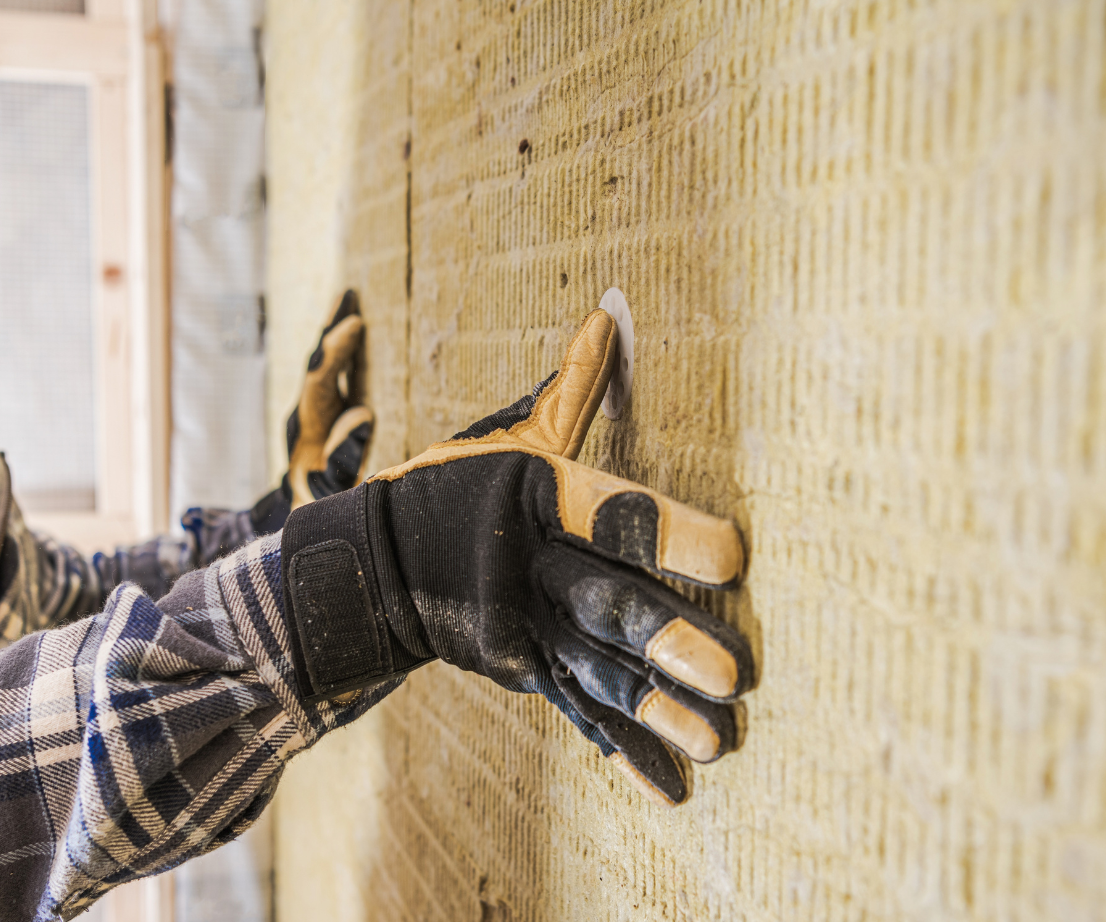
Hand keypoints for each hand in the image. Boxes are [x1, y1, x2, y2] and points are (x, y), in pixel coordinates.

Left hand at [249, 290, 374, 532]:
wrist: (300, 517)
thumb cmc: (319, 508)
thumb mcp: (332, 490)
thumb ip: (344, 457)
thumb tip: (362, 412)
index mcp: (306, 428)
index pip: (319, 380)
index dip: (336, 352)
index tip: (355, 325)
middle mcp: (306, 413)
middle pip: (318, 362)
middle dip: (333, 329)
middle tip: (349, 294)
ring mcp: (316, 412)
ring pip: (326, 365)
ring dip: (338, 333)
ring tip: (351, 299)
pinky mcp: (328, 416)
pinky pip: (338, 376)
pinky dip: (348, 352)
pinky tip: (359, 331)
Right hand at [281, 309, 754, 804]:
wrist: (371, 568)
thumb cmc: (455, 487)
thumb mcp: (505, 440)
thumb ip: (566, 391)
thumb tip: (606, 317)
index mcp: (533, 501)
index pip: (609, 512)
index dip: (668, 532)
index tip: (734, 556)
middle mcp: (527, 569)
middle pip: (604, 604)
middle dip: (667, 639)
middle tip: (732, 674)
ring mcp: (521, 630)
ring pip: (597, 669)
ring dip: (657, 707)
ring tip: (719, 741)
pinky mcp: (520, 672)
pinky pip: (577, 713)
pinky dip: (624, 751)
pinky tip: (673, 789)